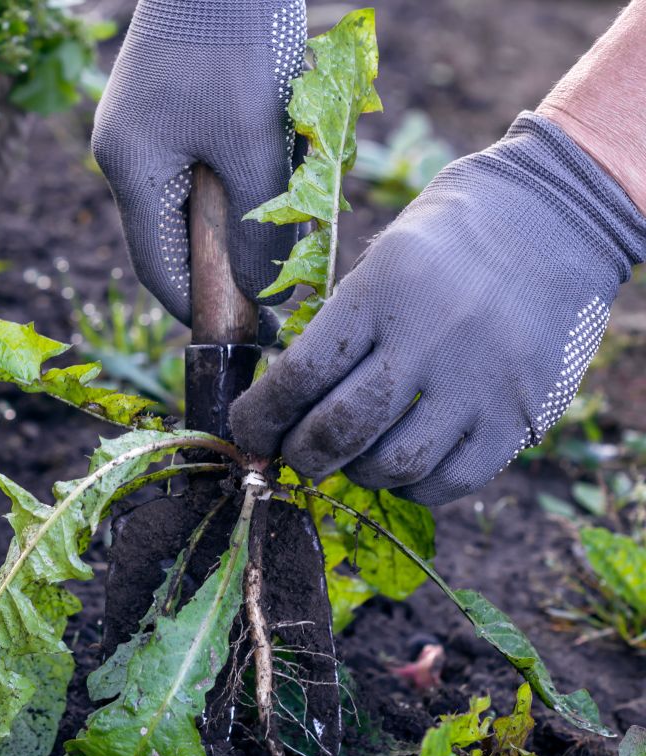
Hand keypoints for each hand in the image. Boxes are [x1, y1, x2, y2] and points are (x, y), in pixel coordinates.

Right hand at [91, 0, 306, 327]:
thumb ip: (257, 227)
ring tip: (284, 219)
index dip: (201, 308)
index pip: (160, 270)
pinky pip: (200, 167)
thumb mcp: (255, 144)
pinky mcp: (166, 110)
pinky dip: (236, 181)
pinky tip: (271, 170)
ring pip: (191, 205)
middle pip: (175, 240)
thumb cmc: (238, 41)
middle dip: (225, 263)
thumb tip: (260, 294)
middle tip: (278, 280)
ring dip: (236, 219)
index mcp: (132, 170)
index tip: (247, 330)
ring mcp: (143, 131)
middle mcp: (127, 156)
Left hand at [230, 113, 645, 504]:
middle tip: (292, 453)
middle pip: (340, 429)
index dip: (261, 416)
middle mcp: (432, 337)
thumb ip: (342, 327)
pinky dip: (412, 486)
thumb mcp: (383, 256)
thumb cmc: (450, 236)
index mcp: (383, 289)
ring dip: (355, 472)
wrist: (559, 217)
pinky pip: (451, 480)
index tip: (248, 429)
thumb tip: (288, 402)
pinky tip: (402, 465)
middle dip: (300, 454)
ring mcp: (481, 381)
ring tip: (350, 456)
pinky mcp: (521, 414)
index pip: (300, 374)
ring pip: (394, 465)